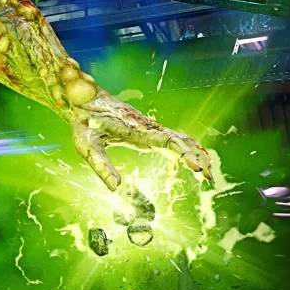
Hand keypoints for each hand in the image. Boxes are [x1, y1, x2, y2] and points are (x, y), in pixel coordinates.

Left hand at [72, 115, 212, 190]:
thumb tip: (115, 189)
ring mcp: (149, 129)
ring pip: (180, 139)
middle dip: (196, 157)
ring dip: (195, 154)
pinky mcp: (146, 132)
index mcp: (137, 131)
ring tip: (208, 176)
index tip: (197, 166)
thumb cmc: (83, 124)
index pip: (168, 141)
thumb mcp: (88, 147)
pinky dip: (185, 151)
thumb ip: (101, 166)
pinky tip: (191, 166)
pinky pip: (171, 140)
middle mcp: (148, 128)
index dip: (185, 153)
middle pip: (180, 140)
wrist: (81, 100)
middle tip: (208, 177)